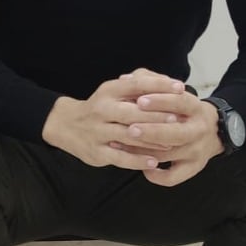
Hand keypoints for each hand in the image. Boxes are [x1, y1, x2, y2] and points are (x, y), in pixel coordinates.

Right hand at [41, 69, 216, 175]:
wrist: (65, 124)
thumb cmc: (101, 107)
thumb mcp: (114, 91)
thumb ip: (139, 87)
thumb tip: (169, 84)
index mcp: (108, 90)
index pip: (136, 84)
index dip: (159, 85)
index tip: (180, 88)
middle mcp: (101, 109)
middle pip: (133, 112)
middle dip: (158, 115)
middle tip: (180, 119)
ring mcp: (97, 132)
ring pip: (128, 136)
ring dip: (151, 140)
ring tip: (173, 143)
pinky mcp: (96, 152)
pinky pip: (120, 158)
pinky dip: (138, 160)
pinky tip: (154, 162)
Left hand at [111, 78, 224, 187]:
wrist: (213, 130)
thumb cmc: (184, 109)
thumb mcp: (175, 92)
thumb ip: (152, 82)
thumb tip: (126, 80)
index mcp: (195, 107)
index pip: (180, 102)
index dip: (161, 101)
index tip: (140, 100)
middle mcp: (198, 130)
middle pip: (176, 133)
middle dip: (152, 131)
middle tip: (130, 128)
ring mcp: (196, 151)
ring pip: (169, 155)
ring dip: (144, 152)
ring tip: (121, 146)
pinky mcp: (193, 168)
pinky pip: (173, 177)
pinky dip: (157, 176)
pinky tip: (142, 168)